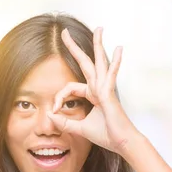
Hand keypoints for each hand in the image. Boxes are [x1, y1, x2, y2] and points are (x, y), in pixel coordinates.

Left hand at [47, 27, 137, 152]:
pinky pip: (111, 75)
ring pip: (100, 62)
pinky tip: (119, 49)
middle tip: (64, 33)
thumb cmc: (107, 135)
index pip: (70, 88)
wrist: (122, 143)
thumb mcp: (79, 129)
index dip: (59, 97)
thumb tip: (50, 116)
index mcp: (94, 95)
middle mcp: (99, 88)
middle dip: (74, 47)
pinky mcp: (110, 94)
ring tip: (99, 29)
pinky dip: (115, 63)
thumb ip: (64, 123)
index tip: (54, 110)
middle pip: (85, 63)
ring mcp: (106, 89)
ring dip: (98, 45)